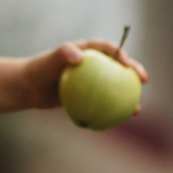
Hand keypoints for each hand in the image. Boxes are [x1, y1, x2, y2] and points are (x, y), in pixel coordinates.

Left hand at [16, 38, 151, 110]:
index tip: (126, 63)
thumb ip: (63, 54)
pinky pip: (104, 103)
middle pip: (120, 67)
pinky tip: (118, 123)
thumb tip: (79, 57)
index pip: (109, 48)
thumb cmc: (39, 71)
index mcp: (89, 51)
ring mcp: (94, 81)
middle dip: (135, 72)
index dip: (122, 53)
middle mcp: (95, 64)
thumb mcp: (49, 61)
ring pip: (116, 87)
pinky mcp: (90, 95)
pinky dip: (112, 111)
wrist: (29, 88)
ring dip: (130, 96)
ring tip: (137, 109)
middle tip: (143, 80)